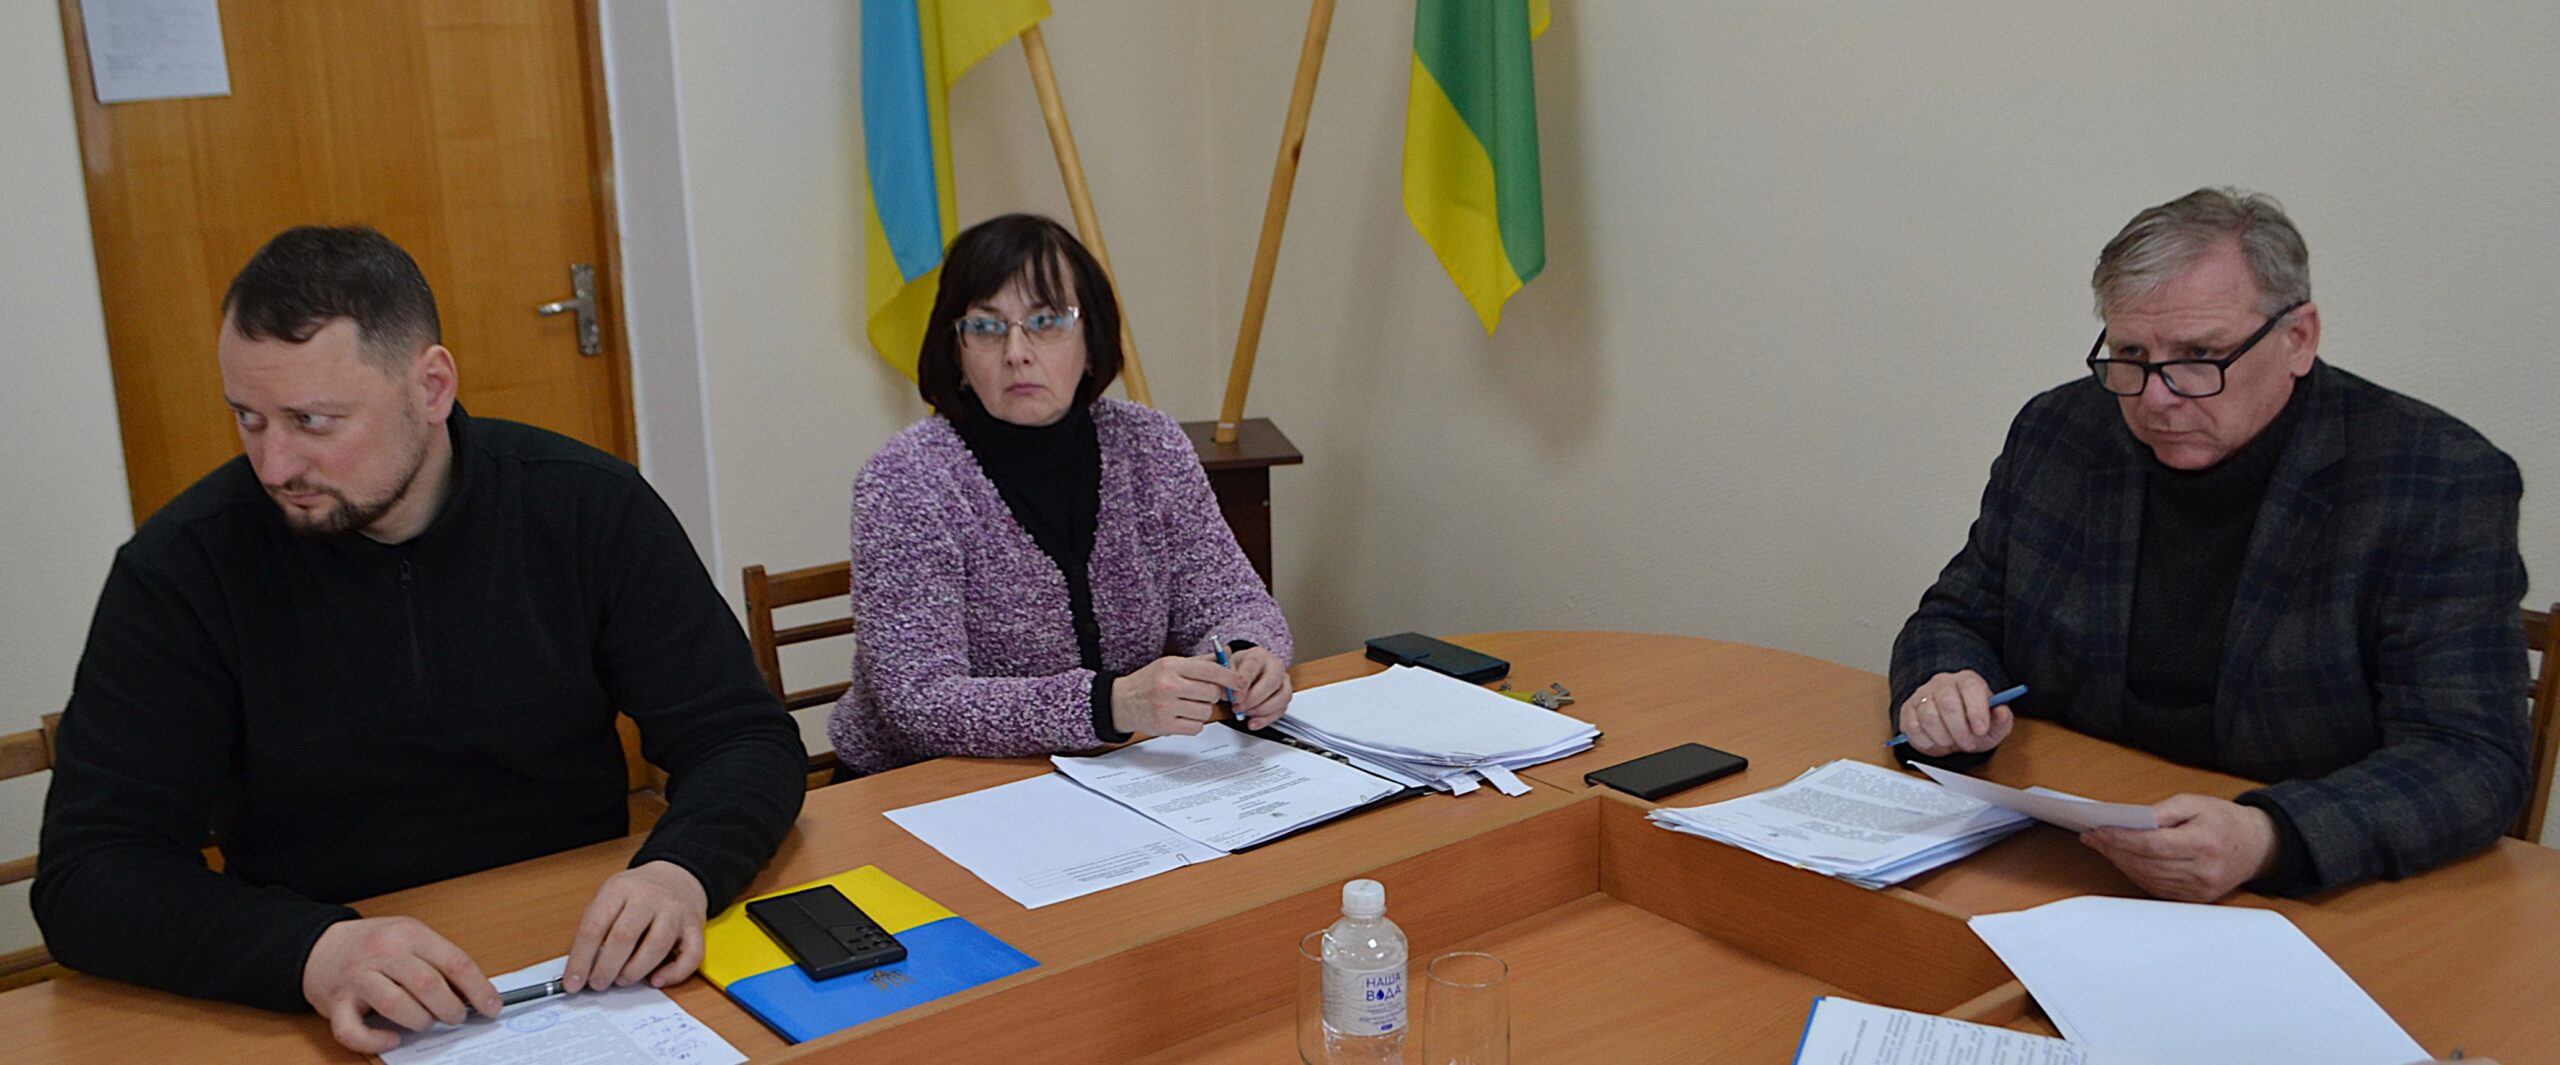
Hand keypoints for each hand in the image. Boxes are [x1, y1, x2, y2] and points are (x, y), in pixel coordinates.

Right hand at [301, 915, 498, 1054]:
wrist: (319, 946)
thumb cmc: (372, 944)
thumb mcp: (410, 938)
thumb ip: (439, 960)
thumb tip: (474, 993)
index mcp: (409, 934)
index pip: (455, 962)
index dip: (479, 989)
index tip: (492, 1006)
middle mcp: (383, 952)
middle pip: (428, 985)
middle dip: (450, 1008)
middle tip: (456, 1018)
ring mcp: (357, 977)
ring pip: (396, 1005)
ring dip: (419, 1021)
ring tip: (426, 1023)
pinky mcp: (335, 1003)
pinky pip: (354, 1030)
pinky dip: (376, 1040)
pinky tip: (392, 1037)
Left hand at [562, 860, 708, 993]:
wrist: (677, 875)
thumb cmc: (638, 893)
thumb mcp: (610, 897)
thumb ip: (597, 927)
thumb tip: (581, 968)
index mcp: (620, 888)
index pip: (594, 927)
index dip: (580, 959)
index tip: (572, 982)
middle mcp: (649, 897)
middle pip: (624, 936)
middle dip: (606, 968)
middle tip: (598, 984)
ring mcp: (675, 911)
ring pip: (657, 946)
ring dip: (635, 971)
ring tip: (622, 980)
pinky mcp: (695, 926)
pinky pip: (691, 955)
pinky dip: (674, 974)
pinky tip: (657, 979)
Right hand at [1110, 654, 1239, 736]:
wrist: (1121, 702)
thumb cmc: (1148, 682)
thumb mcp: (1171, 664)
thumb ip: (1201, 661)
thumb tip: (1228, 653)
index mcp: (1171, 666)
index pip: (1211, 670)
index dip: (1230, 677)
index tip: (1240, 682)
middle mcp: (1168, 685)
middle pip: (1212, 693)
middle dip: (1212, 695)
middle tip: (1202, 694)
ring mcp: (1166, 707)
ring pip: (1206, 712)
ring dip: (1202, 710)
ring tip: (1187, 705)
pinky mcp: (1166, 726)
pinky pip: (1196, 727)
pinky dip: (1194, 723)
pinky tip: (1182, 716)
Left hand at [1227, 646, 1292, 728]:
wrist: (1247, 673)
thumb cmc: (1238, 670)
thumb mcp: (1226, 668)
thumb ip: (1225, 678)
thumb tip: (1226, 692)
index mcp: (1258, 655)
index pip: (1253, 666)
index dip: (1244, 683)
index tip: (1235, 696)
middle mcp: (1275, 666)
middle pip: (1271, 682)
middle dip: (1253, 699)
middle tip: (1238, 707)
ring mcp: (1283, 681)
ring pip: (1281, 697)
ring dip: (1261, 710)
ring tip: (1244, 713)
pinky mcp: (1285, 696)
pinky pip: (1281, 710)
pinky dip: (1266, 719)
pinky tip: (1253, 722)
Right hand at [1897, 670, 2011, 754]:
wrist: (1951, 730)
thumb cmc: (1973, 725)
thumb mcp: (1994, 726)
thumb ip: (2002, 719)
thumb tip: (2002, 711)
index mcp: (1967, 681)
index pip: (1970, 687)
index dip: (1976, 710)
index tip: (1981, 730)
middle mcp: (1943, 683)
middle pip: (1948, 703)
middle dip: (1959, 730)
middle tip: (1968, 744)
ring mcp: (1923, 695)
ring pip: (1929, 716)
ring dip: (1943, 737)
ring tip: (1951, 743)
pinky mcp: (1908, 710)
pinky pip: (1912, 726)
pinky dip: (1926, 741)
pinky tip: (1936, 742)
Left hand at [2079, 794, 2279, 901]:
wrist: (2259, 846)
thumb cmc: (2226, 821)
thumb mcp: (2196, 802)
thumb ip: (2163, 811)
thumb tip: (2131, 821)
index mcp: (2204, 843)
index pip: (2152, 845)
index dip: (2120, 839)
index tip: (2097, 831)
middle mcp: (2203, 871)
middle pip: (2146, 864)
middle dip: (2114, 850)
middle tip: (2092, 837)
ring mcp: (2199, 889)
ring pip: (2148, 878)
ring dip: (2121, 863)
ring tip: (2102, 846)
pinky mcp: (2195, 898)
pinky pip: (2157, 888)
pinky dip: (2136, 873)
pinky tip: (2123, 859)